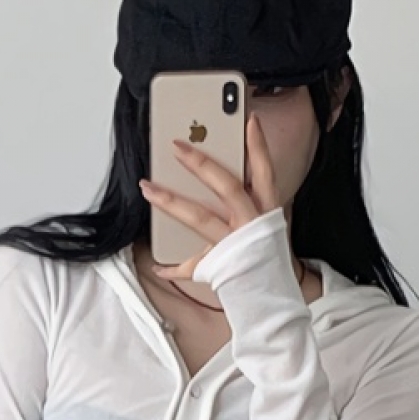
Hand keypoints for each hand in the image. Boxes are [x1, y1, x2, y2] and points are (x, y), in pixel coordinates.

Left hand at [138, 111, 280, 279]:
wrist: (271, 298)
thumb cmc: (264, 257)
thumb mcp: (265, 225)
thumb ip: (246, 201)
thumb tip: (217, 178)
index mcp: (266, 211)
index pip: (264, 172)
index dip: (258, 147)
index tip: (248, 120)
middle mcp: (251, 223)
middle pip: (227, 187)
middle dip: (201, 164)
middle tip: (176, 146)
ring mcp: (234, 244)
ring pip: (199, 217)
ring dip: (170, 201)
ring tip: (147, 187)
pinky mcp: (219, 266)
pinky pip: (189, 265)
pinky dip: (171, 267)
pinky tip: (156, 264)